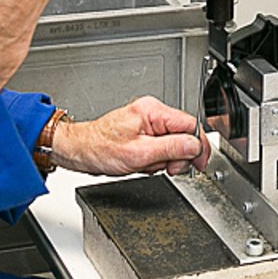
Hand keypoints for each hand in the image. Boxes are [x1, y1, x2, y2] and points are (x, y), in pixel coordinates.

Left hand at [50, 97, 210, 176]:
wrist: (80, 151)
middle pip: (183, 136)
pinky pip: (160, 148)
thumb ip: (171, 148)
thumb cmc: (100, 149)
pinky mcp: (143, 133)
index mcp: (153, 111)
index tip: (197, 164)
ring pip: (172, 145)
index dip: (197, 147)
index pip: (191, 125)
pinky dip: (155, 160)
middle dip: (176, 156)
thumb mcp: (139, 153)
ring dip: (163, 160)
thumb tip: (195, 146)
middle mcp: (152, 113)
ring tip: (145, 164)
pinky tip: (142, 163)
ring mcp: (148, 123)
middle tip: (164, 167)